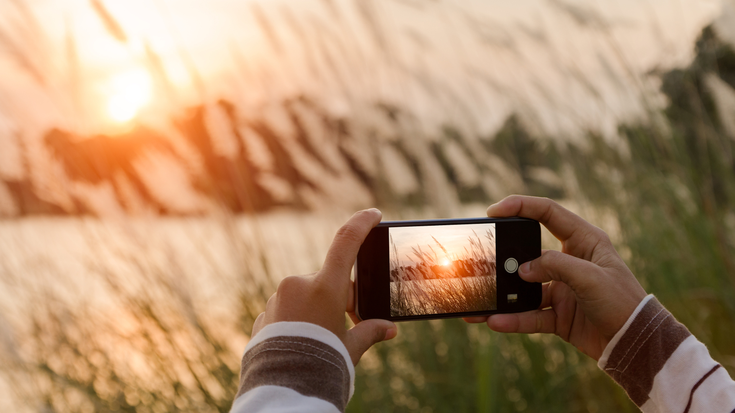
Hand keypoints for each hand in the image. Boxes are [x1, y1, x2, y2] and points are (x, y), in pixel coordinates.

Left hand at [251, 208, 396, 364]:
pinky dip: (296, 321)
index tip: (373, 213)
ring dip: (315, 310)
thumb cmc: (320, 363)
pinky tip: (301, 342)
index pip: (346, 242)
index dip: (361, 224)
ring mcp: (278, 298)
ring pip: (304, 296)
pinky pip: (286, 310)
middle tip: (346, 322)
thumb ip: (368, 332)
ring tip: (319, 340)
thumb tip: (388, 329)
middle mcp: (298, 285)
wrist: (281, 387)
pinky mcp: (264, 314)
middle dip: (338, 297)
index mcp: (325, 287)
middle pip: (327, 280)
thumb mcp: (350, 348)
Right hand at [464, 195, 646, 359]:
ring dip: (503, 295)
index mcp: (584, 240)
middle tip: (482, 260)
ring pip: (524, 288)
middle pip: (529, 252)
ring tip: (481, 301)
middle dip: (504, 257)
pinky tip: (496, 321)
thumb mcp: (591, 278)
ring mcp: (562, 288)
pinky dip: (513, 319)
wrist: (636, 344)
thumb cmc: (623, 302)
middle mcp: (570, 261)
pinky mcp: (558, 314)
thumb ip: (555, 266)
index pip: (547, 213)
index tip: (494, 211)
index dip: (521, 206)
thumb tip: (522, 270)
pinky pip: (530, 315)